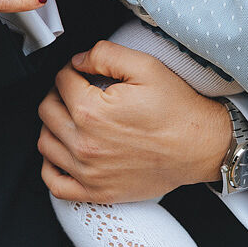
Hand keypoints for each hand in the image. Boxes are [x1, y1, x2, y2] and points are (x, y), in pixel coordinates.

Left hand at [38, 41, 228, 202]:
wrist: (201, 147)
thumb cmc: (178, 111)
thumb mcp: (145, 67)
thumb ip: (105, 55)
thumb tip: (77, 60)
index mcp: (92, 112)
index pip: (61, 81)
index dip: (71, 71)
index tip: (83, 74)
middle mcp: (85, 144)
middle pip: (47, 110)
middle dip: (59, 95)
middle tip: (77, 92)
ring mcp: (88, 172)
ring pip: (45, 144)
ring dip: (53, 126)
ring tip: (73, 119)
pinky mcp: (97, 192)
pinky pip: (55, 183)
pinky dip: (51, 167)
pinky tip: (64, 153)